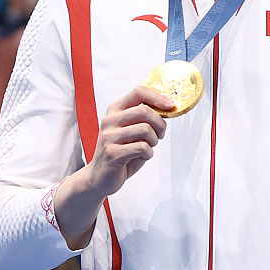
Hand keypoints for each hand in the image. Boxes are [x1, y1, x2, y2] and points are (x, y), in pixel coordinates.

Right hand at [75, 86, 175, 202]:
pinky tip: (141, 156)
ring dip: (153, 141)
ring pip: (145, 130)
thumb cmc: (119, 152)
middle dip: (160, 124)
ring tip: (147, 147)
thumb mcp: (130, 130)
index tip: (170, 105)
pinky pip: (142, 147)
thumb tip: (167, 108)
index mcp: (115, 111)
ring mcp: (109, 136)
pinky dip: (148, 153)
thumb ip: (143, 119)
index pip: (138, 92)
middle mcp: (109, 120)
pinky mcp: (112, 153)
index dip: (157, 97)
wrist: (99, 177)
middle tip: (160, 135)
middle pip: (145, 111)